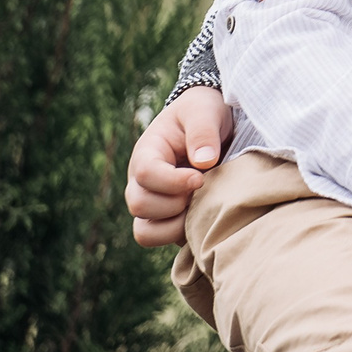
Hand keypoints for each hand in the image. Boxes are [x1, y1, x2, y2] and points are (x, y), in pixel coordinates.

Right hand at [126, 88, 235, 245]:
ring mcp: (151, 202)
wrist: (211, 124)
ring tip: (200, 206)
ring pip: (145, 231)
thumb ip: (203, 132)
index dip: (173, 181)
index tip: (201, 177)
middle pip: (140, 205)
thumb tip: (204, 163)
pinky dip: (180, 236)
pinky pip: (161, 240)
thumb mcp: (205, 111)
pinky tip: (202, 218)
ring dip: (175, 225)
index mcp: (147, 152)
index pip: (146, 174)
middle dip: (175, 203)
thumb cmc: (203, 113)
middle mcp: (141, 182)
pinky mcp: (165, 219)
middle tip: (202, 190)